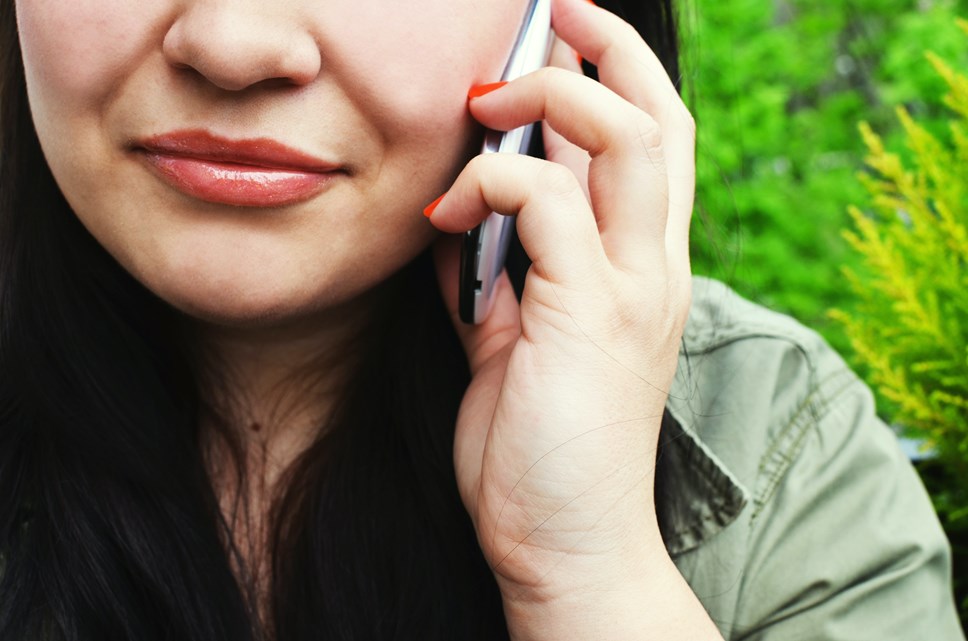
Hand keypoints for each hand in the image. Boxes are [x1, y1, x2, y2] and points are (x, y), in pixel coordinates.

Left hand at [427, 0, 705, 634]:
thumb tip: (460, 213)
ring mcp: (633, 288)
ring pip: (628, 137)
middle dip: (608, 48)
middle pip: (661, 117)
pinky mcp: (593, 316)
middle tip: (552, 10)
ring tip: (490, 96)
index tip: (557, 41)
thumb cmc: (538, 444)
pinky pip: (545, 206)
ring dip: (551, 97)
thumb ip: (500, 271)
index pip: (652, 143)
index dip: (615, 76)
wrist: (564, 542)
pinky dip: (490, 187)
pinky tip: (446, 211)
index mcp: (640, 268)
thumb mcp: (514, 339)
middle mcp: (654, 267)